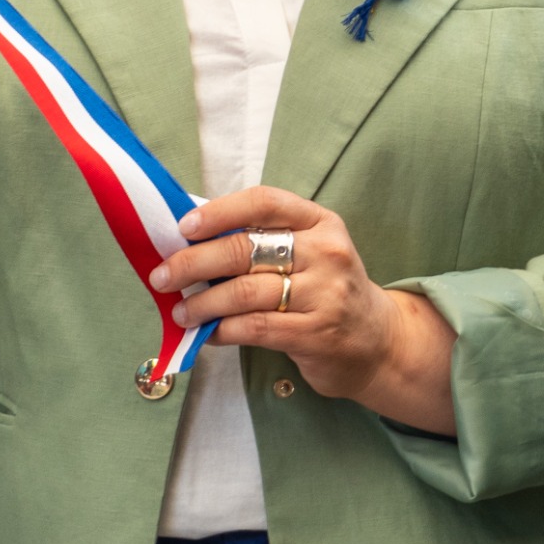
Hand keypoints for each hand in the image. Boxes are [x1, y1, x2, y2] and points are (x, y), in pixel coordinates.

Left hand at [151, 186, 455, 432]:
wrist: (380, 341)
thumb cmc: (329, 290)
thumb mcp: (312, 252)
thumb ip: (265, 240)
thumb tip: (192, 239)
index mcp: (320, 222)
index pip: (264, 202)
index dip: (219, 212)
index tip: (184, 227)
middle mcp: (326, 252)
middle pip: (245, 249)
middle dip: (193, 262)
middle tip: (163, 276)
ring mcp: (324, 294)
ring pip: (244, 292)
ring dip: (202, 303)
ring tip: (180, 311)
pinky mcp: (316, 334)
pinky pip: (255, 328)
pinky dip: (222, 330)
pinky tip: (207, 333)